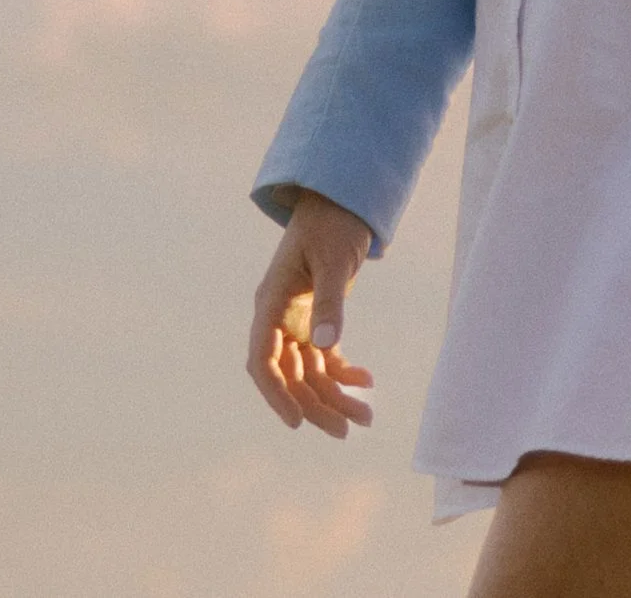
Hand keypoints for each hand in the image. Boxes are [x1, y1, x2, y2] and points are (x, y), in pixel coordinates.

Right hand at [247, 189, 377, 434]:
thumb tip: (323, 345)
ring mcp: (296, 320)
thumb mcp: (333, 259)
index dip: (276, 393)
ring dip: (334, 395)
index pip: (263, 359)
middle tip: (348, 431)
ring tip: (366, 418)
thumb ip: (328, 301)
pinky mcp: (316, 318)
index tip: (297, 421)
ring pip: (309, 371)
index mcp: (271, 302)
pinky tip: (367, 382)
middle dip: (316, 405)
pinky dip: (343, 371)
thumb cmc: (333, 223)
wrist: (343, 199)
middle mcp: (279, 317)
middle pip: (290, 374)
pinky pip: (324, 356)